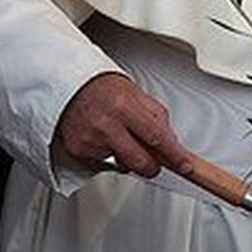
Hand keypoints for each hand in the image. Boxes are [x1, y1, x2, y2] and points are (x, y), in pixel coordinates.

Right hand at [56, 73, 197, 178]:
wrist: (68, 86)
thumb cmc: (101, 87)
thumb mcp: (135, 93)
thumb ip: (156, 116)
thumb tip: (171, 140)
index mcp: (123, 107)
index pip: (157, 137)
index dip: (174, 155)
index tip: (184, 165)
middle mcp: (106, 126)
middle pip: (141, 162)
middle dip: (152, 165)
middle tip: (153, 159)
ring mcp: (91, 141)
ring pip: (123, 166)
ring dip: (127, 157)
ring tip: (118, 135)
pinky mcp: (79, 152)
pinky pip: (104, 166)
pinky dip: (109, 157)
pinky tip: (103, 139)